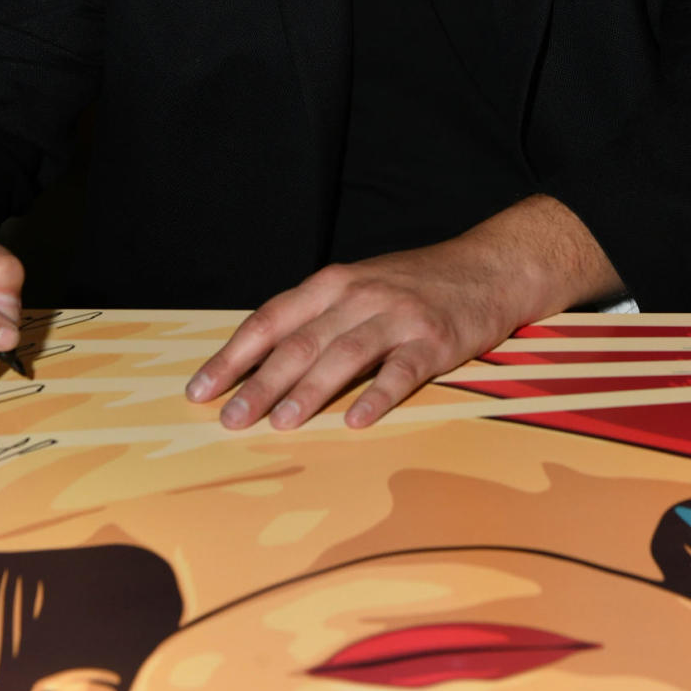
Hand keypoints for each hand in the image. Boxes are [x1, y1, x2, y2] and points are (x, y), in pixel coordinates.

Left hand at [186, 195, 620, 430]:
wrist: (489, 267)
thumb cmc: (415, 284)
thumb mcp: (360, 285)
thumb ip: (316, 316)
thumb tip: (259, 361)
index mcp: (333, 283)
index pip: (271, 319)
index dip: (234, 355)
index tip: (201, 389)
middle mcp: (361, 295)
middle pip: (300, 341)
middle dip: (259, 383)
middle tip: (231, 419)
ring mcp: (399, 316)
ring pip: (343, 355)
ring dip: (308, 391)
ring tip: (280, 423)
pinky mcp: (436, 340)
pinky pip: (401, 370)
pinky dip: (378, 395)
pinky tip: (357, 421)